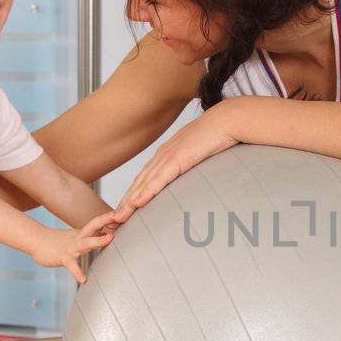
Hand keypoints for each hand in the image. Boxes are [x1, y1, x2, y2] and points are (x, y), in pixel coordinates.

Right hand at [33, 212, 117, 283]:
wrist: (36, 242)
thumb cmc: (58, 241)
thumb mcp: (76, 237)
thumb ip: (91, 236)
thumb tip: (108, 235)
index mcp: (82, 233)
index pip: (97, 222)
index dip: (109, 217)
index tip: (123, 211)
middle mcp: (78, 238)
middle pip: (93, 226)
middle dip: (106, 220)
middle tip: (119, 215)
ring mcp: (71, 247)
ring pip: (86, 242)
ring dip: (98, 240)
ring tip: (110, 239)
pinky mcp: (63, 258)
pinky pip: (72, 266)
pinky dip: (78, 273)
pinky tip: (84, 280)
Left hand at [112, 106, 239, 223]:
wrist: (226, 120)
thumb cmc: (218, 134)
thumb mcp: (200, 151)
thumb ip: (192, 162)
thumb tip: (193, 172)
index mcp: (167, 153)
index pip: (145, 178)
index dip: (133, 194)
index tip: (125, 209)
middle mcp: (162, 155)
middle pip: (138, 183)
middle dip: (125, 202)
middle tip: (113, 220)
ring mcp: (168, 157)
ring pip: (144, 184)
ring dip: (130, 202)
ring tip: (118, 218)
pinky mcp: (178, 160)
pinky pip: (159, 180)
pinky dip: (146, 192)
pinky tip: (137, 204)